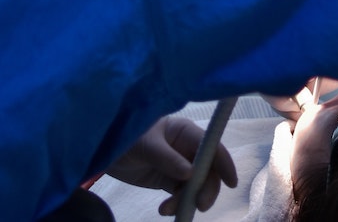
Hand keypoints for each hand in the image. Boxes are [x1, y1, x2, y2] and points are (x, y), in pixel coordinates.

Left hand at [107, 115, 236, 214]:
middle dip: (206, 189)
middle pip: (207, 170)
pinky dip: (176, 205)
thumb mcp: (145, 144)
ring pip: (195, 186)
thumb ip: (167, 158)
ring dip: (187, 200)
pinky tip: (163, 209)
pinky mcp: (167, 179)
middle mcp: (186, 148)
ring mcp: (177, 164)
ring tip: (168, 209)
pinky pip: (180, 194)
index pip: (211, 146)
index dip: (224, 162)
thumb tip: (190, 174)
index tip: (231, 183)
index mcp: (185, 132)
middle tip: (199, 206)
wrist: (102, 146)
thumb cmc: (126, 135)